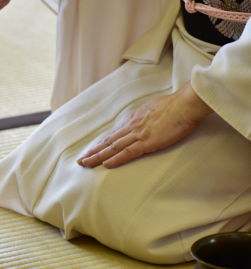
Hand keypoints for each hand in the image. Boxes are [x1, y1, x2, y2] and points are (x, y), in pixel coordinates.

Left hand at [76, 80, 213, 168]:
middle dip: (93, 151)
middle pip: (108, 141)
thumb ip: (147, 116)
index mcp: (134, 119)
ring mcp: (138, 134)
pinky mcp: (147, 142)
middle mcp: (132, 126)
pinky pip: (128, 153)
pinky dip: (115, 159)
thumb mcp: (155, 109)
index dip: (101, 143)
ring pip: (113, 147)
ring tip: (86, 164)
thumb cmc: (176, 105)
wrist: (185, 104)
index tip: (92, 150)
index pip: (114, 134)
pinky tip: (106, 164)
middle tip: (81, 160)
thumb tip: (145, 120)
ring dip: (98, 156)